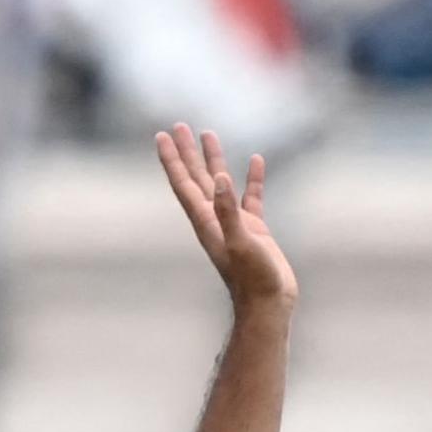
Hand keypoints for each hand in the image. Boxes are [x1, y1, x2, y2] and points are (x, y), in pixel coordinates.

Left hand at [153, 122, 291, 314]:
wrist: (269, 305)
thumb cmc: (253, 280)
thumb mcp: (240, 243)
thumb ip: (228, 211)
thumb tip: (219, 179)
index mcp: (206, 221)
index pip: (184, 184)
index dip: (172, 159)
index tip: (162, 135)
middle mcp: (215, 219)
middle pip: (196, 178)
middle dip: (186, 152)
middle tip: (179, 125)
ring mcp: (234, 224)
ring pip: (220, 184)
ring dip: (213, 160)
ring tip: (208, 134)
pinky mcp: (253, 230)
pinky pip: (250, 197)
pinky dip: (251, 179)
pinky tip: (255, 161)